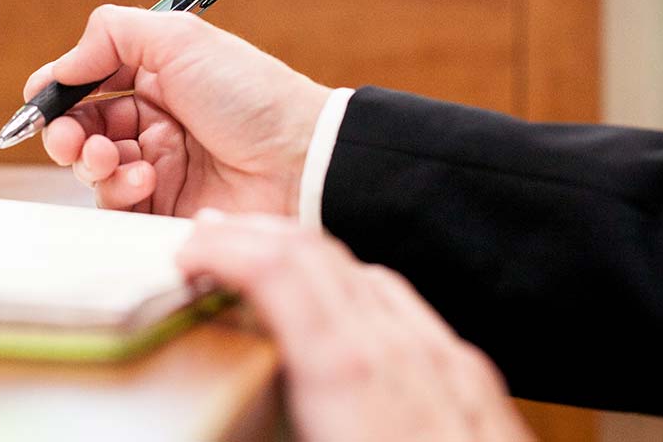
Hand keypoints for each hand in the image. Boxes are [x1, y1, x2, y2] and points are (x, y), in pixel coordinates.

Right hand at [23, 5, 330, 216]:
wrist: (301, 161)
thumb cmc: (251, 95)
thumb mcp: (180, 39)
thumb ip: (111, 35)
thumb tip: (61, 65)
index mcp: (158, 79)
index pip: (90, 85)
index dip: (60, 92)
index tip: (40, 99)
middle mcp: (155, 123)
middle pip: (83, 130)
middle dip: (65, 133)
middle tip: (68, 138)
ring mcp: (160, 169)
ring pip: (93, 170)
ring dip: (91, 162)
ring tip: (113, 159)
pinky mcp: (166, 211)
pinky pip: (117, 206)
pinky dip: (119, 191)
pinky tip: (145, 179)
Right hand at [180, 212, 533, 441]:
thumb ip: (260, 429)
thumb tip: (206, 430)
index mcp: (355, 381)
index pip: (283, 272)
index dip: (227, 249)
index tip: (187, 256)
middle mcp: (408, 358)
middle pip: (324, 258)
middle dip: (256, 239)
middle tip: (207, 243)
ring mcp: (450, 368)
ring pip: (368, 277)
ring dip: (304, 261)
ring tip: (259, 267)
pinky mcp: (475, 388)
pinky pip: (407, 314)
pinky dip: (353, 293)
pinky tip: (339, 317)